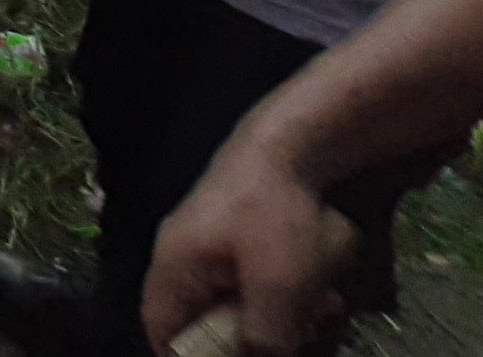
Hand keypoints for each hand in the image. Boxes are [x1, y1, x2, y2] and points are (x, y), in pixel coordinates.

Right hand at [143, 134, 351, 356]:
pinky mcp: (241, 234)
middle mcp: (184, 256)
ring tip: (318, 314)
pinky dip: (285, 294)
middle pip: (203, 321)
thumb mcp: (276, 288)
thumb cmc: (274, 214)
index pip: (160, 328)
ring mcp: (212, 242)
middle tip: (291, 342)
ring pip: (236, 303)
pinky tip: (322, 293)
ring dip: (277, 318)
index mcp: (175, 266)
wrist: (294, 145)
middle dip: (248, 340)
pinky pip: (255, 280)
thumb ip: (263, 337)